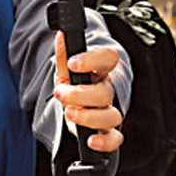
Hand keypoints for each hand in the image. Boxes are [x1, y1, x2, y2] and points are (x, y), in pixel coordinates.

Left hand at [53, 32, 123, 153]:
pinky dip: (105, 142)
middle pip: (105, 92)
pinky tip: (91, 141)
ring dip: (89, 116)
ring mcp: (108, 112)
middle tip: (60, 92)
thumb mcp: (65, 67)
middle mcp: (108, 91)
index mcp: (100, 71)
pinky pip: (115, 139)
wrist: (74, 103)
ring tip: (70, 112)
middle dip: (80, 93)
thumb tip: (61, 33)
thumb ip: (63, 52)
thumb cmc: (74, 82)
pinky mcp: (106, 132)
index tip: (73, 62)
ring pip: (112, 116)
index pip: (108, 58)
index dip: (93, 59)